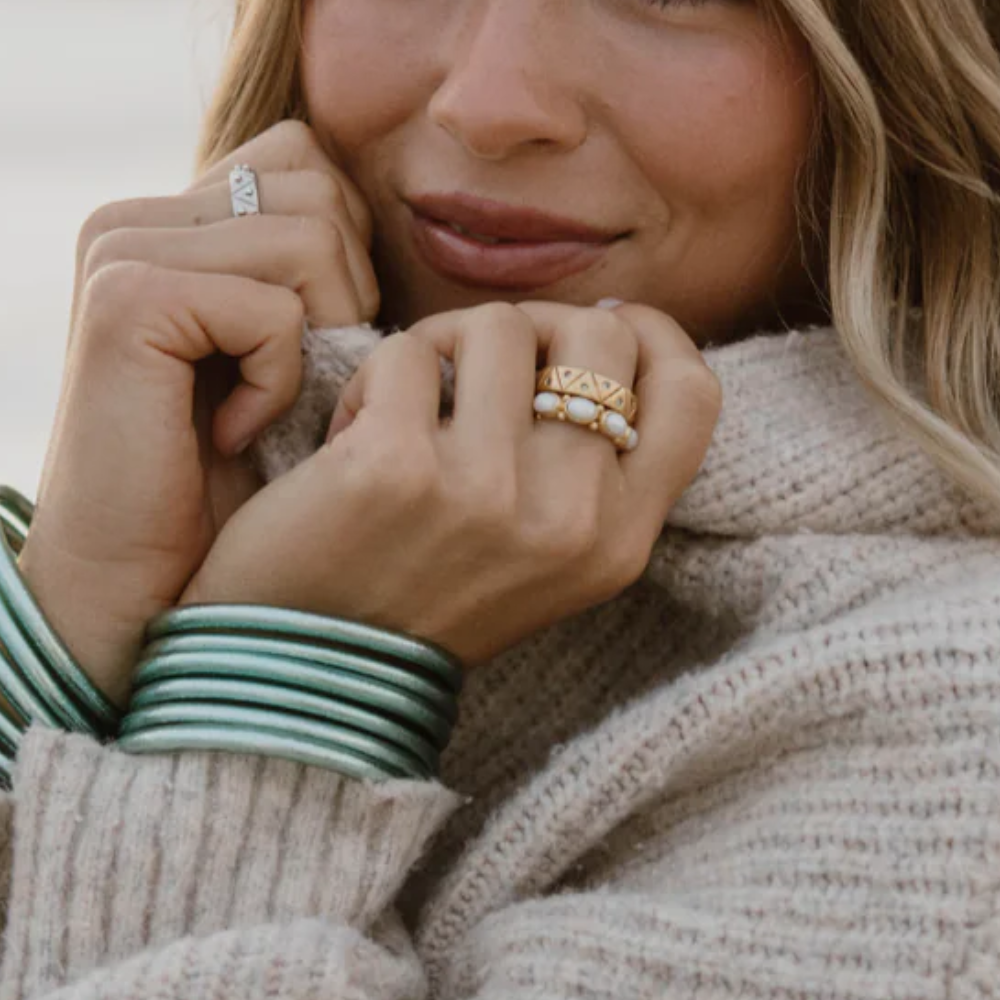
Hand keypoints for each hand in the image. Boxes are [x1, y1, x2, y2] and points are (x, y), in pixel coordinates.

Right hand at [17, 121, 379, 700]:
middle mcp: (131, 219)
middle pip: (319, 187)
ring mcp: (120, 250)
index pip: (306, 159)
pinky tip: (233, 434)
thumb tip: (433, 218)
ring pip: (311, 238)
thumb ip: (314, 274)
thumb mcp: (283, 360)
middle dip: (344, 294)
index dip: (346, 253)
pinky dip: (281, 381)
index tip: (314, 351)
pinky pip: (276, 306)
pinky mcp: (128, 298)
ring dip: (319, 341)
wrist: (135, 594)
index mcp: (166, 219)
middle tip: (293, 389)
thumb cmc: (225, 493)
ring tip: (265, 412)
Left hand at [180, 299, 720, 667]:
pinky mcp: (394, 465)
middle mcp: (568, 518)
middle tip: (482, 365)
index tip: (608, 321)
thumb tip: (616, 323)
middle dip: (538, 326)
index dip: (655, 333)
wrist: (308, 678)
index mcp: (619, 541)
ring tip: (408, 405)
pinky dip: (372, 379)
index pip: (691, 393)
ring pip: (498, 325)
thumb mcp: (550, 556)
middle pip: (600, 335)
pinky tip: (352, 433)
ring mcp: (484, 490)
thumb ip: (596, 465)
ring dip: (444, 346)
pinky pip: (406, 352)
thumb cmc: (426, 598)